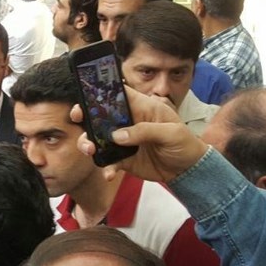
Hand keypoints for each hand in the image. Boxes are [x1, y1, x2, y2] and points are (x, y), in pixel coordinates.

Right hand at [73, 87, 207, 182]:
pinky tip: (109, 173)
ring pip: (98, 138)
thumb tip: (117, 136)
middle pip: (101, 115)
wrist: (188, 170)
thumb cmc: (184, 143)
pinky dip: (105, 168)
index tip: (86, 96)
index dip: (101, 92)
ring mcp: (124, 141)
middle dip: (86, 116)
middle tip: (78, 119)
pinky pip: (108, 162)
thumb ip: (145, 130)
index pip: (118, 94)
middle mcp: (128, 122)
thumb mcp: (171, 132)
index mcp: (142, 108)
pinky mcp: (123, 159)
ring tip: (90, 150)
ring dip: (89, 143)